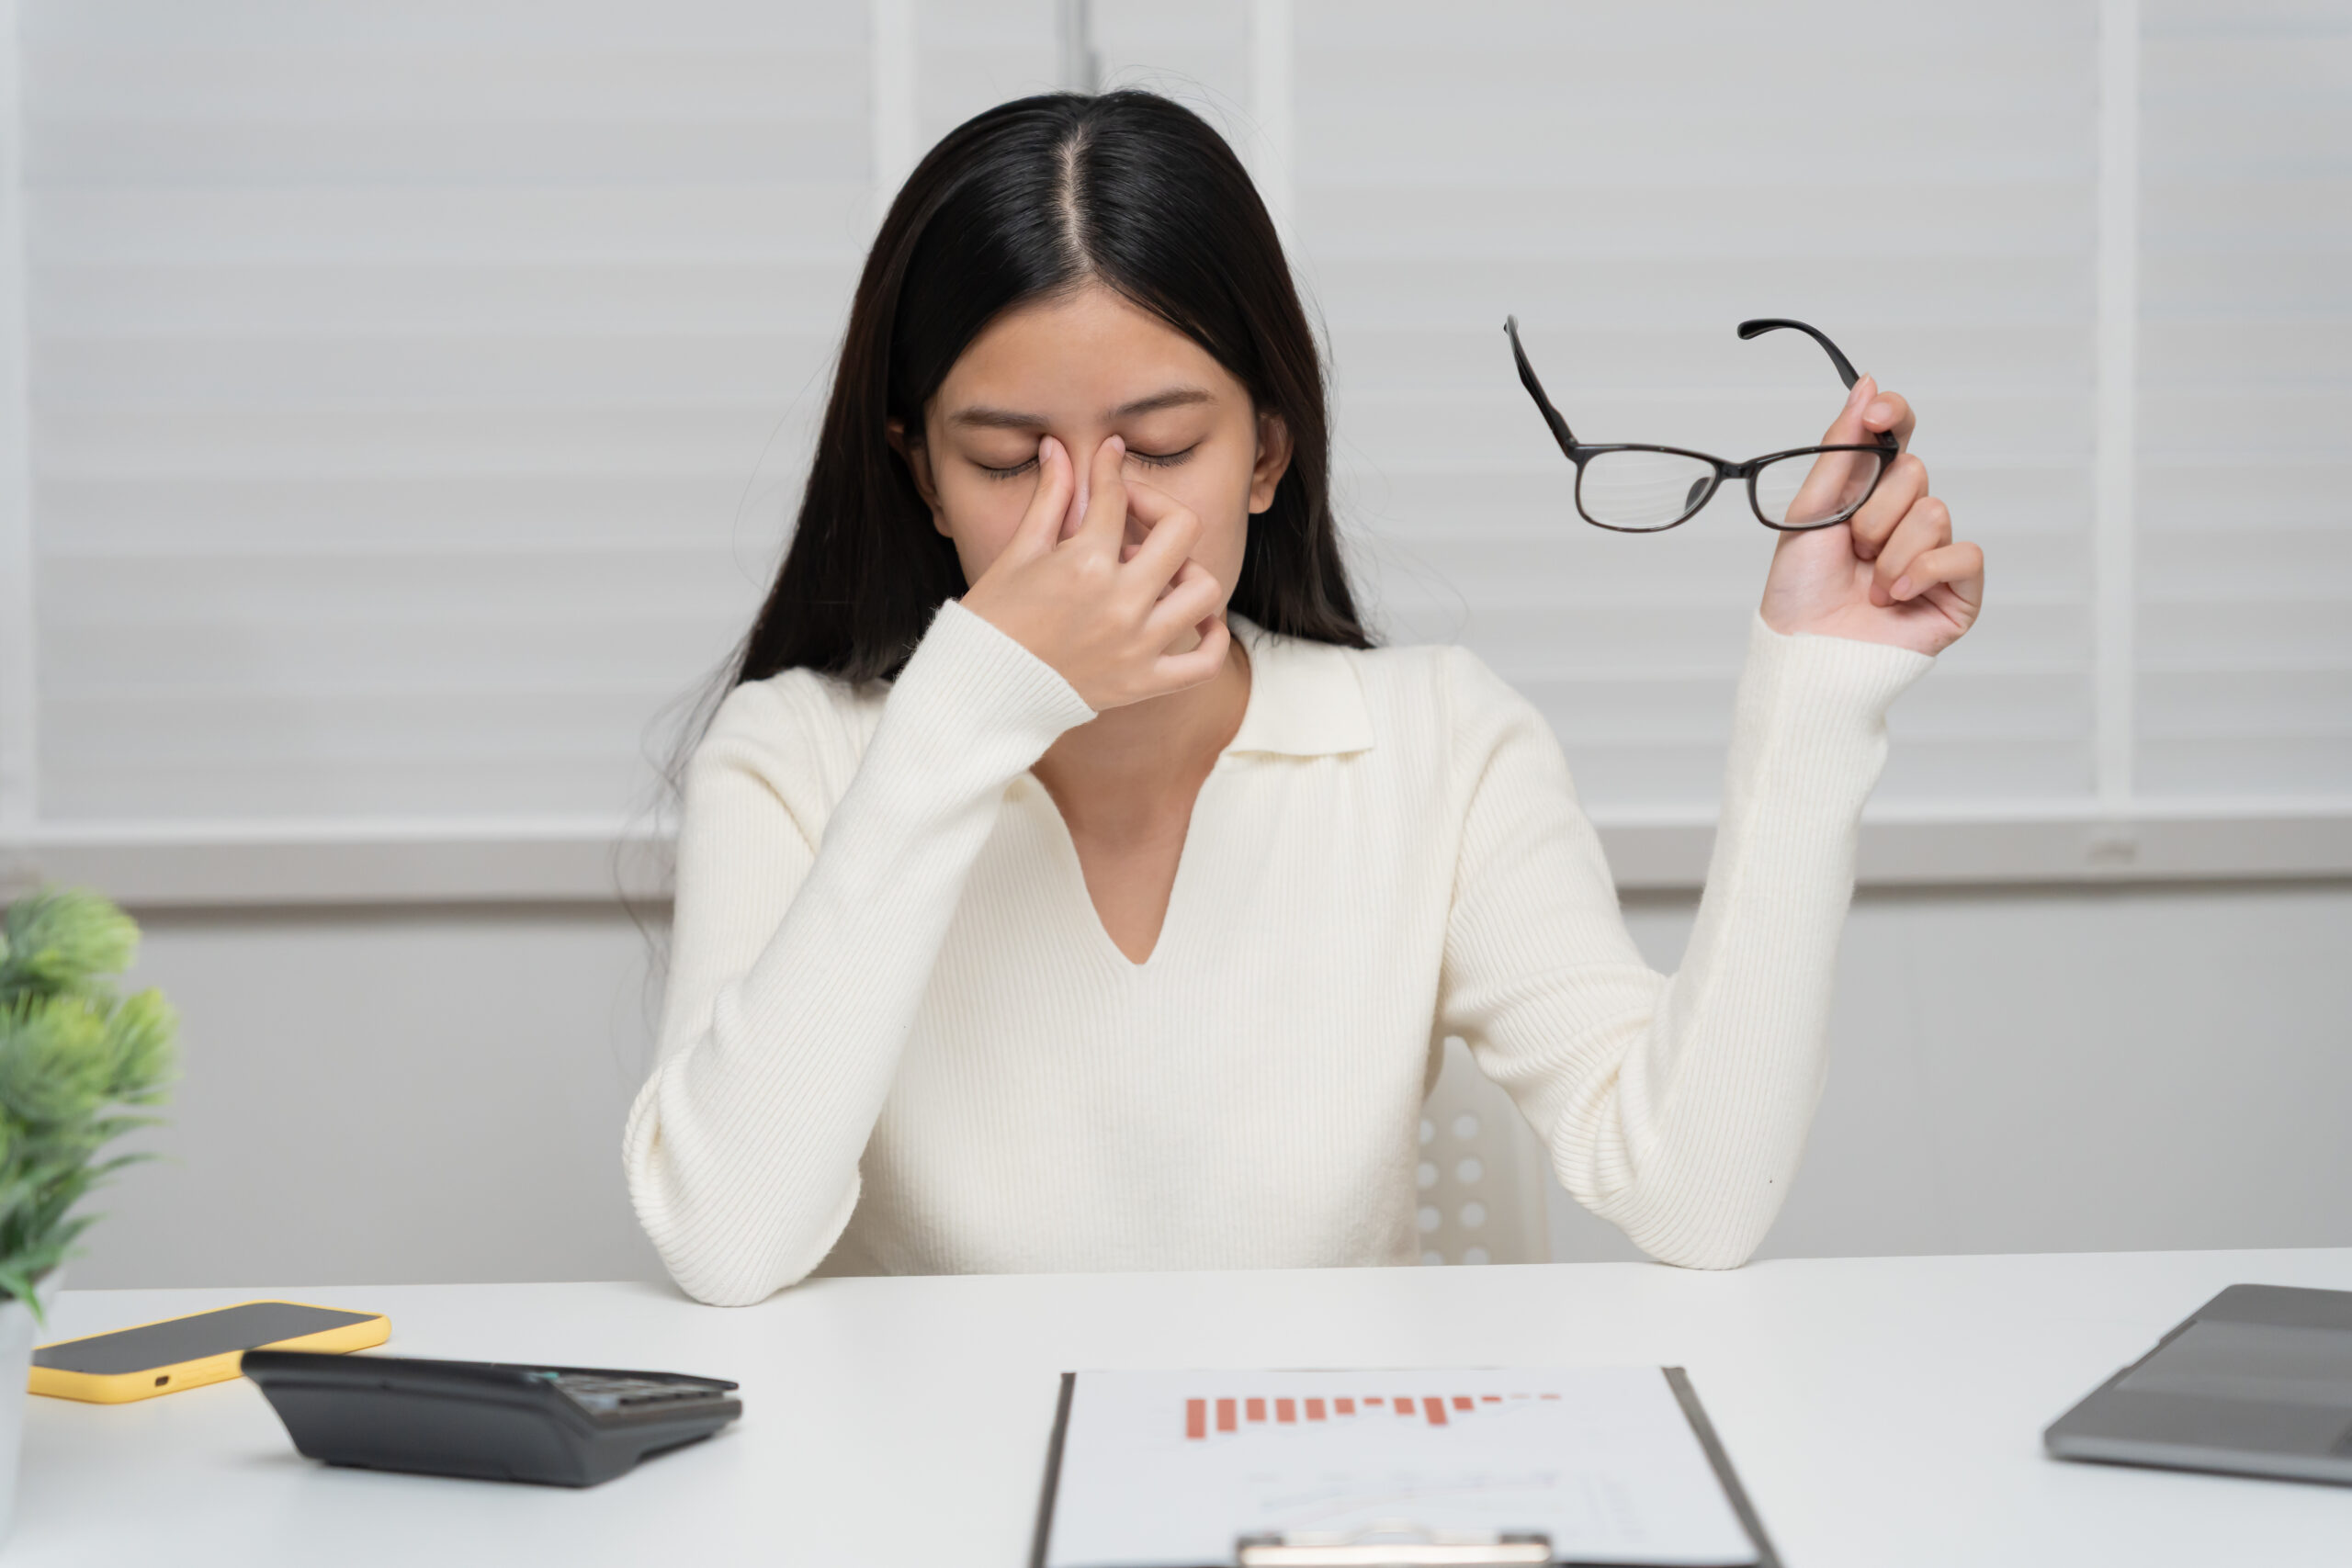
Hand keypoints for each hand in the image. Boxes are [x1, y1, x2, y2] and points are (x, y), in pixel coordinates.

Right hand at [958, 434, 1230, 709]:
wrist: (981, 690)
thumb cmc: (993, 619)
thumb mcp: (1018, 552)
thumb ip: (1049, 498)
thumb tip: (1058, 448)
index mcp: (1084, 564)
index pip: (1115, 496)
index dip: (1109, 468)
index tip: (1108, 458)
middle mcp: (1120, 603)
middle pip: (1181, 530)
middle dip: (1157, 508)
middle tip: (1133, 516)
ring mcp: (1137, 645)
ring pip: (1204, 590)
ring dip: (1187, 571)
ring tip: (1158, 572)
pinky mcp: (1143, 683)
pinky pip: (1206, 662)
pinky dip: (1214, 638)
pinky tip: (1198, 620)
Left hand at [1756, 377, 1983, 655]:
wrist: (1804, 655)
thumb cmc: (1799, 593)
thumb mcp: (1810, 510)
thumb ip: (1841, 449)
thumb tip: (1867, 386)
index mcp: (1868, 496)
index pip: (1898, 437)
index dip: (1894, 416)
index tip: (1876, 414)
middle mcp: (1904, 521)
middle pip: (1915, 472)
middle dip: (1873, 512)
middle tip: (1851, 548)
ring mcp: (1933, 556)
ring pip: (1935, 512)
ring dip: (1892, 551)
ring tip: (1868, 584)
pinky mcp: (1957, 593)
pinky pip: (1964, 553)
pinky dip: (1923, 572)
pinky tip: (1893, 597)